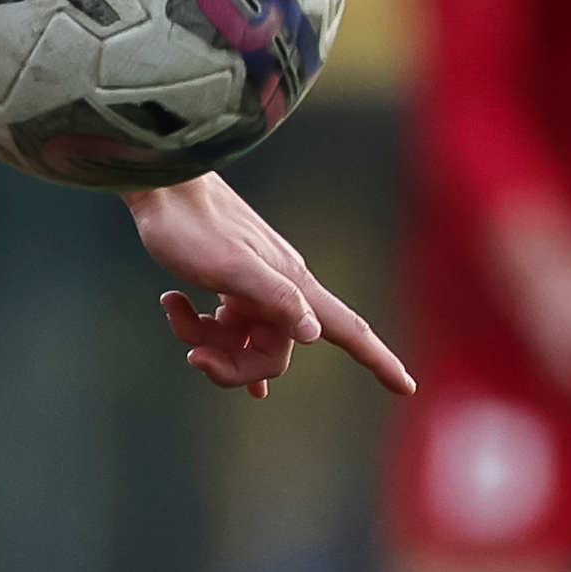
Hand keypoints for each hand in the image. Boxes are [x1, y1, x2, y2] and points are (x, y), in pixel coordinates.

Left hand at [127, 173, 413, 396]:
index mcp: (293, 284)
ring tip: (174, 308)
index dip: (378, 360)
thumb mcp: (228, 265)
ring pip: (242, 343)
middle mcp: (281, 290)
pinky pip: (225, 328)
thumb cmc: (191, 224)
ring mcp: (254, 289)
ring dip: (205, 340)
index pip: (347, 329)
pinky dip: (201, 331)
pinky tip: (186, 332)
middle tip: (194, 356)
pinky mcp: (229, 285)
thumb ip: (273, 297)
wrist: (163, 185)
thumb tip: (313, 333)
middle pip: (274, 356)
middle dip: (232, 366)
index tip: (408, 386)